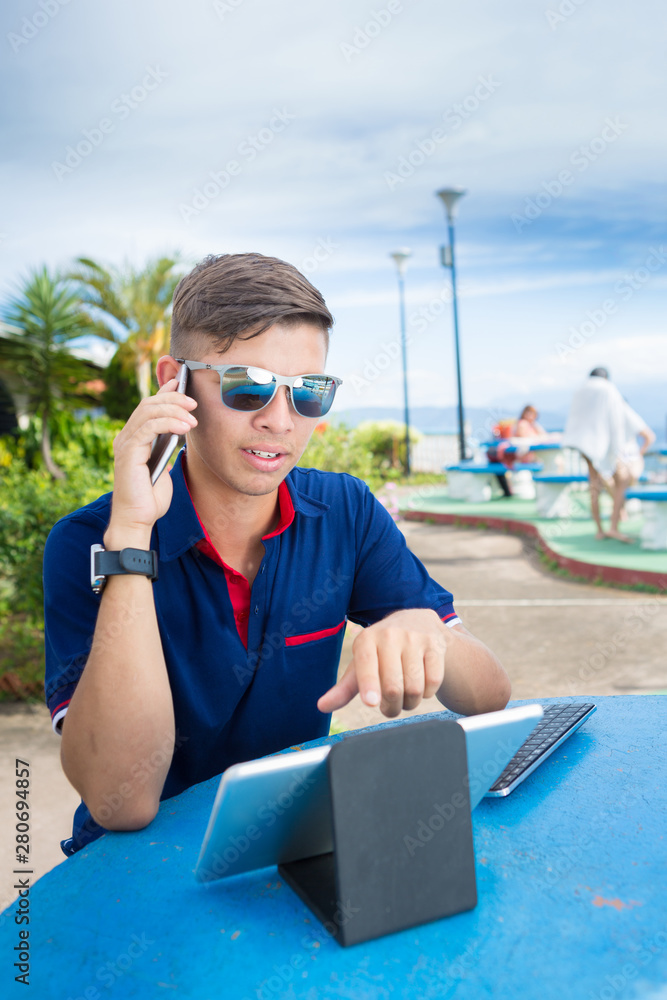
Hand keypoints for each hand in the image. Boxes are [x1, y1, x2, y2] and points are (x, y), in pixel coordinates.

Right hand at [105, 379, 197, 542]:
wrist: (138, 520)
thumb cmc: (151, 499)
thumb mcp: (164, 467)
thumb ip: (166, 449)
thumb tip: (177, 434)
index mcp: (134, 439)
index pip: (148, 407)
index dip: (164, 392)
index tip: (182, 382)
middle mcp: (126, 437)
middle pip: (148, 404)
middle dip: (173, 398)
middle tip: (194, 401)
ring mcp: (125, 444)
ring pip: (148, 412)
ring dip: (174, 410)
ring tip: (193, 417)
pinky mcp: (128, 452)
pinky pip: (148, 427)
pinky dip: (168, 423)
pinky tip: (184, 427)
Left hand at [317, 609, 448, 718]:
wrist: (418, 623)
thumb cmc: (382, 651)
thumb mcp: (361, 665)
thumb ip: (343, 688)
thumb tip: (321, 707)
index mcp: (366, 639)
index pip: (366, 664)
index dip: (369, 685)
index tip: (371, 702)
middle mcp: (389, 635)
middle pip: (393, 686)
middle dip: (391, 707)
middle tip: (390, 707)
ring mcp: (415, 638)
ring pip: (414, 688)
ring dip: (410, 703)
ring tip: (405, 698)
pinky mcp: (436, 645)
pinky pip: (433, 682)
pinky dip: (427, 693)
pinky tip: (421, 685)